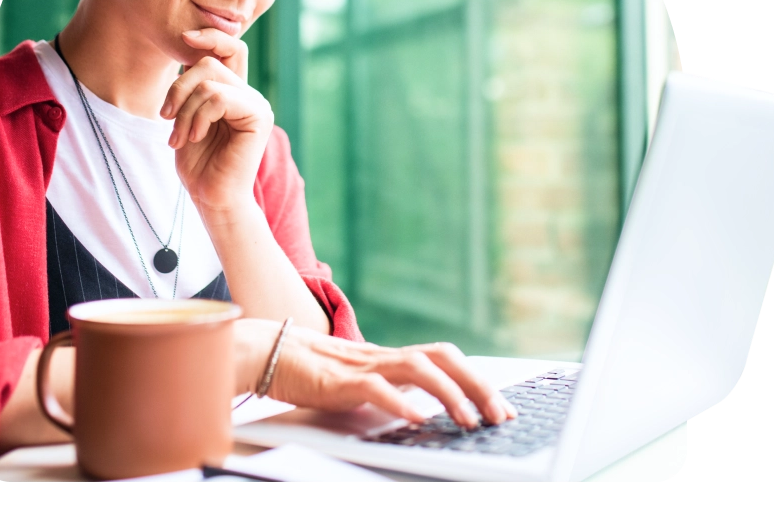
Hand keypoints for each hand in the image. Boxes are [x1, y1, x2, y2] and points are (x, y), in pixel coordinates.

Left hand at [161, 28, 272, 212]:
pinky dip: (197, 117)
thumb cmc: (197, 162)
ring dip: (184, 109)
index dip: (210, 35)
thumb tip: (189, 48)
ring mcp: (256, 104)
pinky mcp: (259, 117)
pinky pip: (219, 98)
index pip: (230, 47)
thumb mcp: (186, 115)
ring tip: (179, 135)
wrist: (211, 196)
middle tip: (166, 117)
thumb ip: (193, 85)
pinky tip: (193, 137)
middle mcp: (248, 93)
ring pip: (210, 80)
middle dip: (179, 87)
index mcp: (234, 90)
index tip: (184, 37)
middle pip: (210, 61)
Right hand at [235, 320, 517, 428]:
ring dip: (448, 393)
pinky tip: (417, 418)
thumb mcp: (364, 382)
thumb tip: (427, 408)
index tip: (503, 408)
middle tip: (499, 415)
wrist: (271, 353)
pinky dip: (400, 402)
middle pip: (443, 357)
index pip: (447, 360)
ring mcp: (365, 365)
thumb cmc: (316, 371)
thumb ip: (393, 389)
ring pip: (418, 368)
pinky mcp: (340, 380)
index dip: (479, 380)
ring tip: (467, 420)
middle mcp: (386, 356)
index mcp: (394, 358)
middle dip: (477, 384)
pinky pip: (376, 387)